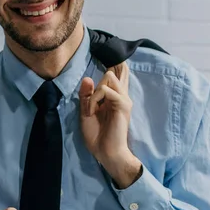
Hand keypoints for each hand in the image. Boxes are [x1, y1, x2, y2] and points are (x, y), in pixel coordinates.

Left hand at [79, 62, 141, 187]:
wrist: (105, 152)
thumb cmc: (97, 135)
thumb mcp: (86, 112)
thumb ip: (86, 96)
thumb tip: (88, 78)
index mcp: (113, 97)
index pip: (117, 75)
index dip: (114, 65)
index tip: (111, 57)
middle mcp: (121, 96)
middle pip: (113, 72)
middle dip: (98, 83)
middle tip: (91, 105)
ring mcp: (123, 99)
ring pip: (109, 77)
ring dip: (95, 93)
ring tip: (91, 109)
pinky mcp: (123, 105)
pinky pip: (107, 90)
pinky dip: (95, 99)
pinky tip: (93, 111)